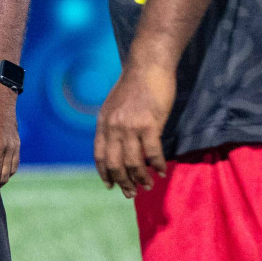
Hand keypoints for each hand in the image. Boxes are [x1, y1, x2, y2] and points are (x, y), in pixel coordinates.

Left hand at [94, 59, 174, 197]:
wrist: (147, 66)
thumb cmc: (134, 85)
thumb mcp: (114, 105)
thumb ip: (113, 124)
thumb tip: (117, 145)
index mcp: (103, 122)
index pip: (99, 155)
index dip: (104, 173)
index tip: (110, 186)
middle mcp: (113, 126)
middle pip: (115, 163)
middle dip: (123, 182)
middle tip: (131, 194)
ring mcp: (130, 126)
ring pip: (133, 162)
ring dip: (141, 178)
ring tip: (148, 186)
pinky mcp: (149, 124)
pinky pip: (153, 153)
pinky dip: (158, 165)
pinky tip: (162, 171)